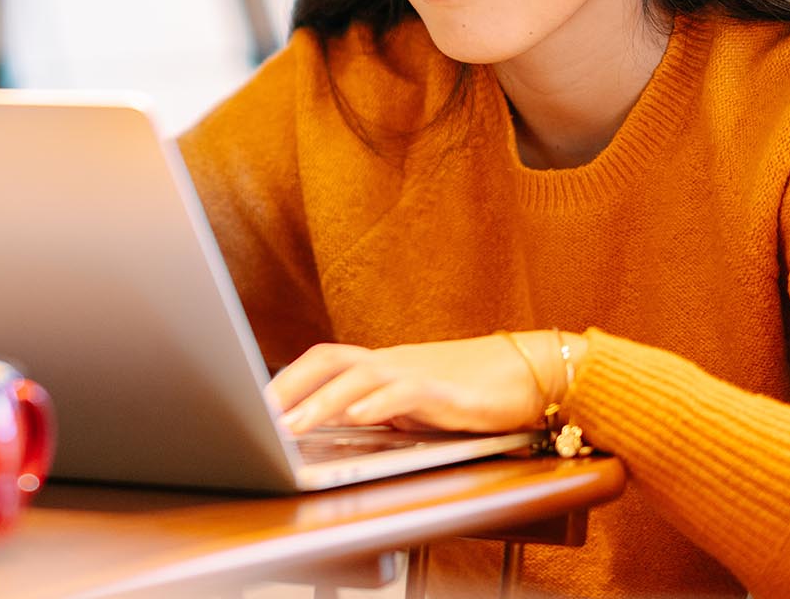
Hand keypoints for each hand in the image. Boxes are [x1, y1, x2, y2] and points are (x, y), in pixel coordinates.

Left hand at [266, 333, 573, 434]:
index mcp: (383, 366)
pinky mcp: (446, 391)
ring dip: (321, 402)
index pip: (323, 362)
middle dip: (289, 386)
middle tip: (257, 416)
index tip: (254, 405)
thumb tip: (337, 430)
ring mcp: (418, 373)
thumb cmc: (475, 392)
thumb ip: (380, 412)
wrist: (534, 374)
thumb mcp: (417, 407)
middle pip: (328, 360)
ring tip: (291, 426)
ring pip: (359, 377)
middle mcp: (393, 363)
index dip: (287, 380)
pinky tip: (356, 418)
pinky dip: (377, 404)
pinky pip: (404, 393)